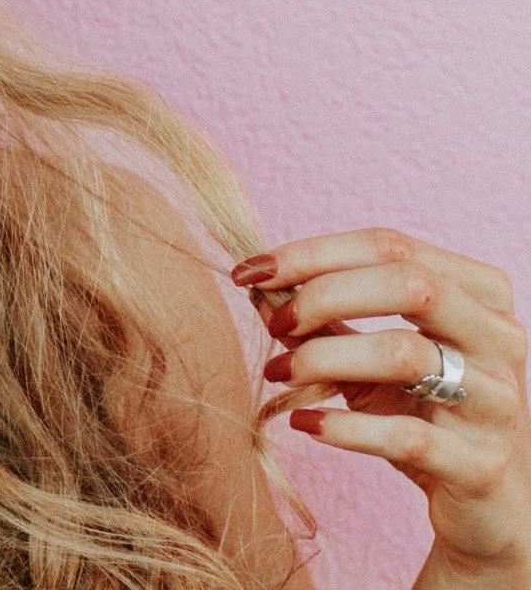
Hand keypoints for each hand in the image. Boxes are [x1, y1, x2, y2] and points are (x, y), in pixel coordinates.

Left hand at [232, 228, 530, 584]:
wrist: (485, 504)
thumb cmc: (422, 413)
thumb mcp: (371, 359)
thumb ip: (324, 320)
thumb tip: (258, 286)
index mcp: (478, 294)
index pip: (391, 245)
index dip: (312, 254)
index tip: (249, 272)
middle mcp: (499, 338)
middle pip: (410, 284)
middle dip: (323, 296)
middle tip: (274, 324)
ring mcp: (497, 401)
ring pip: (406, 355)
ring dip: (323, 358)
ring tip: (278, 372)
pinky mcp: (481, 464)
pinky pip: (406, 435)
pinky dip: (344, 426)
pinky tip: (306, 423)